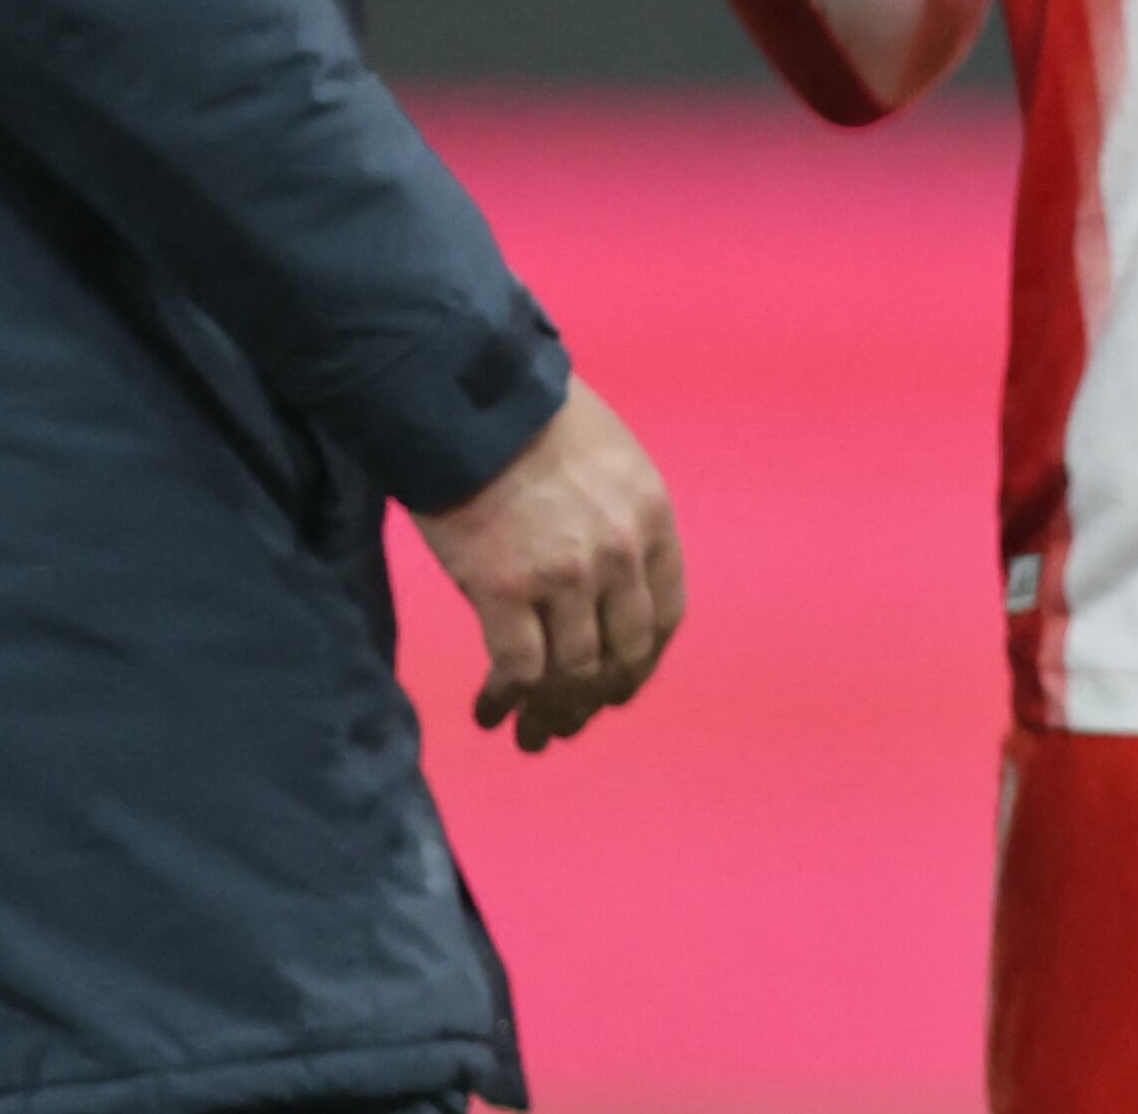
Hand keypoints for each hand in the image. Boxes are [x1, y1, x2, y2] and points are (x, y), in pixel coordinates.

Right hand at [413, 376, 685, 753]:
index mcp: (652, 521)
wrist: (472, 404)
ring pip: (572, 672)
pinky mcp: (505, 591)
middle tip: (569, 724)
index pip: (665, 618)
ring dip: (551, 713)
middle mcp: (619, 555)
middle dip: (597, 699)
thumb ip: (622, 522)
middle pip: (623, 654)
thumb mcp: (614, 462)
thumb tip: (612, 583)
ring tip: (529, 734)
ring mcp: (565, 577)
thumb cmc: (535, 423)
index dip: (642, 663)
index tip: (619, 687)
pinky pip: (519, 668)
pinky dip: (507, 699)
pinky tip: (489, 710)